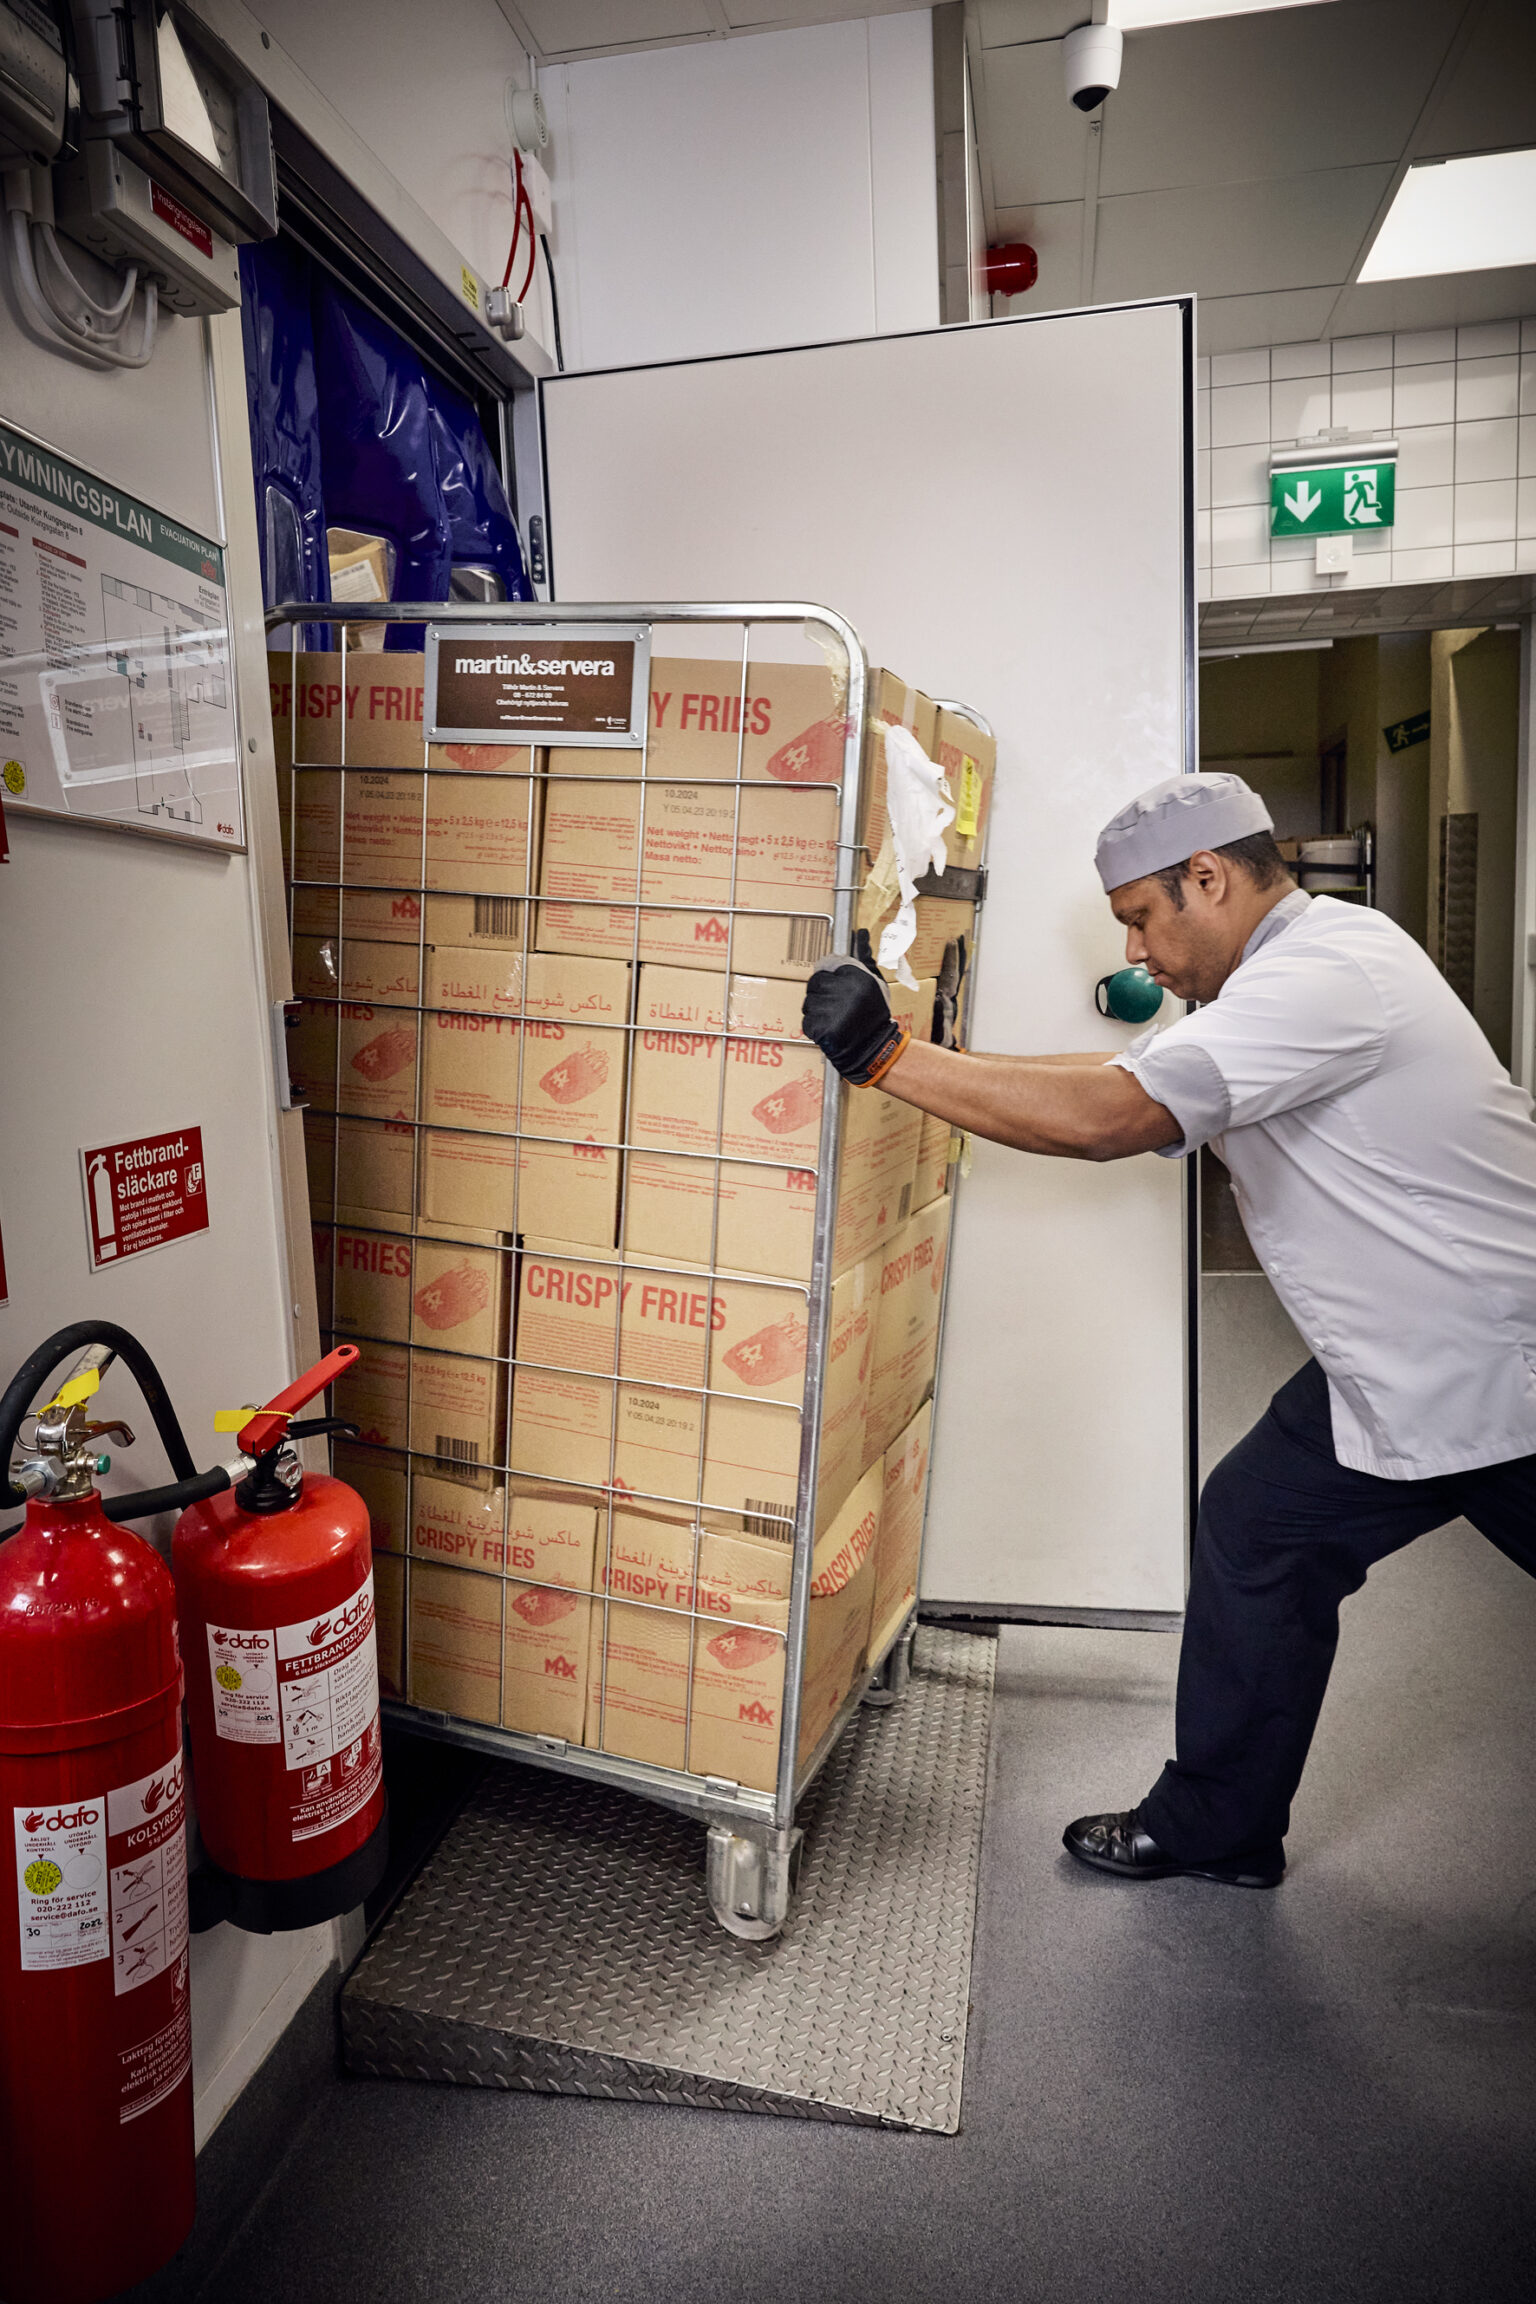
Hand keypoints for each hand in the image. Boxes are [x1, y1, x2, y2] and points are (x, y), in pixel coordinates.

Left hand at [802, 952, 909, 1084]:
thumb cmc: (873, 1016)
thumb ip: (865, 959)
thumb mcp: (876, 983)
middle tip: (836, 1008)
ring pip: (808, 1003)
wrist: (873, 1049)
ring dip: (817, 1012)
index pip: (825, 967)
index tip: (836, 990)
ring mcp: (830, 1009)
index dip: (829, 981)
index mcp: (856, 976)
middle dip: (821, 995)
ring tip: (835, 1020)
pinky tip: (830, 1030)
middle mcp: (843, 990)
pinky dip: (815, 1027)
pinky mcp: (820, 1027)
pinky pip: (807, 1021)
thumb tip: (862, 934)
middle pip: (814, 984)